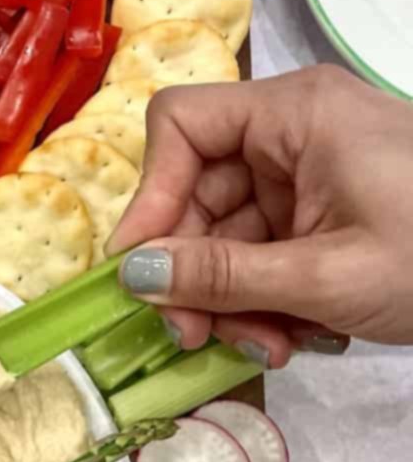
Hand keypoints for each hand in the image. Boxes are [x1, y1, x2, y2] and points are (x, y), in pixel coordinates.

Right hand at [108, 65, 412, 367]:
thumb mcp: (326, 276)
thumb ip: (223, 276)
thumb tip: (134, 277)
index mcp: (295, 115)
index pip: (182, 126)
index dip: (151, 196)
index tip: (142, 272)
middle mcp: (294, 133)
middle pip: (199, 193)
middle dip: (195, 272)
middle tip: (194, 338)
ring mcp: (311, 175)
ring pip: (229, 235)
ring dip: (232, 300)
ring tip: (267, 346)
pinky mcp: (327, 214)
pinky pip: (267, 253)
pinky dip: (267, 299)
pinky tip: (292, 336)